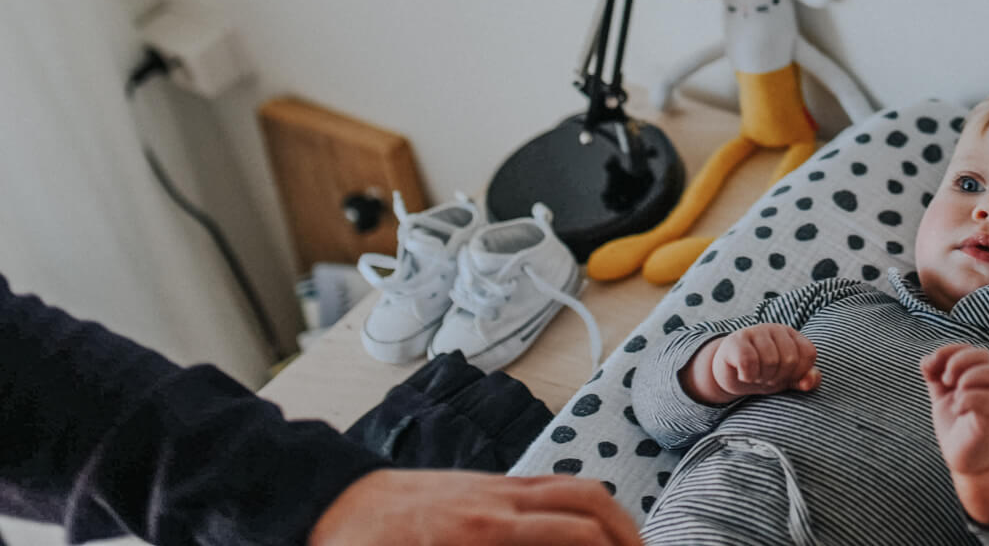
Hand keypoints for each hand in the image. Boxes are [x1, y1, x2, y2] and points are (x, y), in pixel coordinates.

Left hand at [310, 470, 639, 545]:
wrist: (326, 507)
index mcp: (484, 532)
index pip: (579, 537)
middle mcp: (498, 501)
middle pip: (592, 505)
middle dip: (630, 535)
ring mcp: (494, 485)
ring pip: (577, 487)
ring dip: (614, 516)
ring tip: (629, 545)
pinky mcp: (485, 481)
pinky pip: (552, 483)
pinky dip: (584, 503)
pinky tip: (588, 529)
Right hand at [688, 324, 820, 403]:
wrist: (730, 374)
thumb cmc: (764, 374)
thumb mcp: (789, 379)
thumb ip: (808, 379)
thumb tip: (809, 383)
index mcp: (792, 335)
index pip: (808, 354)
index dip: (798, 373)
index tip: (785, 376)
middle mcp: (775, 329)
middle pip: (790, 360)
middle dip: (779, 377)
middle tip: (766, 377)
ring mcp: (754, 332)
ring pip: (770, 361)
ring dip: (762, 378)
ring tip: (755, 375)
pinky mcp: (734, 341)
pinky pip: (748, 362)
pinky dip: (748, 376)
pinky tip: (743, 375)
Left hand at [922, 343, 988, 526]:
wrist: (968, 461)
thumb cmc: (958, 426)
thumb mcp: (942, 398)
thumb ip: (935, 378)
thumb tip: (926, 359)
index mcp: (978, 378)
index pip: (971, 350)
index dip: (950, 350)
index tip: (931, 364)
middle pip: (985, 356)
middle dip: (960, 360)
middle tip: (944, 379)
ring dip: (969, 376)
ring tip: (953, 390)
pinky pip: (988, 402)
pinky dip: (969, 399)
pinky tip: (956, 408)